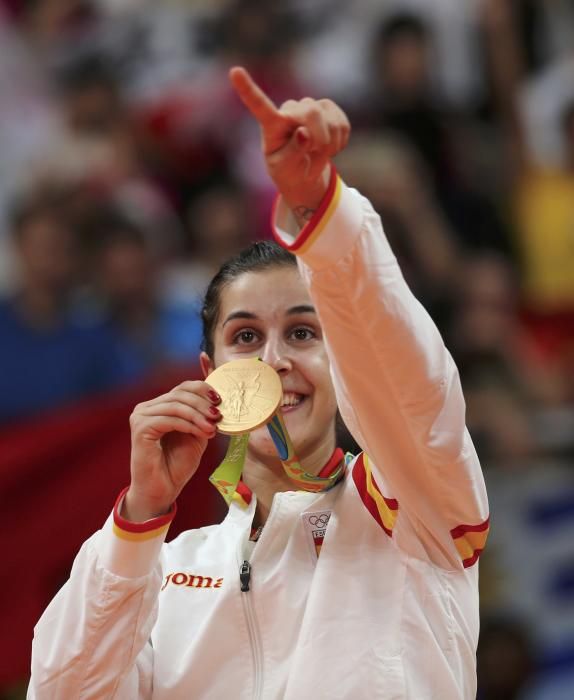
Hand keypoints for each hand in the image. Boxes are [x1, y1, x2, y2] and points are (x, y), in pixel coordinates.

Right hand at [124, 381, 220, 520]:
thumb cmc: (176, 466)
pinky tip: (202, 434)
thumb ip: (202, 418)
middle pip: (180, 394)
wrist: (161, 491)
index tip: (220, 400)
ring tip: (212, 428)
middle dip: (203, 404)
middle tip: (218, 416)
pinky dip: (190, 425)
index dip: (202, 389)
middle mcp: (146, 408)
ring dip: (198, 416)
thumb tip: (216, 403)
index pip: (182, 388)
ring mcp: (140, 417)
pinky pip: (170, 419)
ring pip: (176, 405)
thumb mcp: (196, 436)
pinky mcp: (140, 429)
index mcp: (159, 407)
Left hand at [229, 66, 349, 215]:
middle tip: (314, 155)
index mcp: (271, 124)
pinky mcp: (330, 110)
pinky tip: (329, 148)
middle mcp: (290, 110)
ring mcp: (310, 107)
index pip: (259, 105)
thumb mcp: (285, 169)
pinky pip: (343, 125)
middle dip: (320, 139)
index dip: (248, 89)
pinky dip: (339, 143)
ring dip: (330, 145)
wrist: (304, 173)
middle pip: (312, 112)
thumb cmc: (288, 171)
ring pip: (331, 121)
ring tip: (318, 154)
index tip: (234, 71)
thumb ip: (293, 153)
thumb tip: (304, 132)